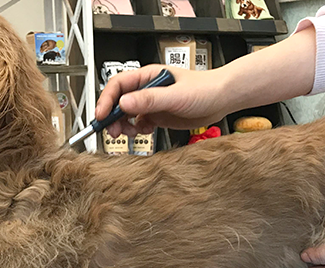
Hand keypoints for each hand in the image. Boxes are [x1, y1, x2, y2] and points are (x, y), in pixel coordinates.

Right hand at [96, 65, 229, 136]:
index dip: (107, 100)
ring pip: (128, 114)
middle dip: (112, 116)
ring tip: (128, 133)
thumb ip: (150, 99)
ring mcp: (152, 103)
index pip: (118, 85)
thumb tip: (125, 102)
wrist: (222, 99)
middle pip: (119, 101)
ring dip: (124, 125)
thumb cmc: (204, 89)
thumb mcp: (175, 95)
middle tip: (112, 131)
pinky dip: (138, 130)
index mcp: (148, 76)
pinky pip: (140, 124)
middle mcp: (147, 89)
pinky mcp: (159, 116)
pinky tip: (145, 132)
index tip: (102, 115)